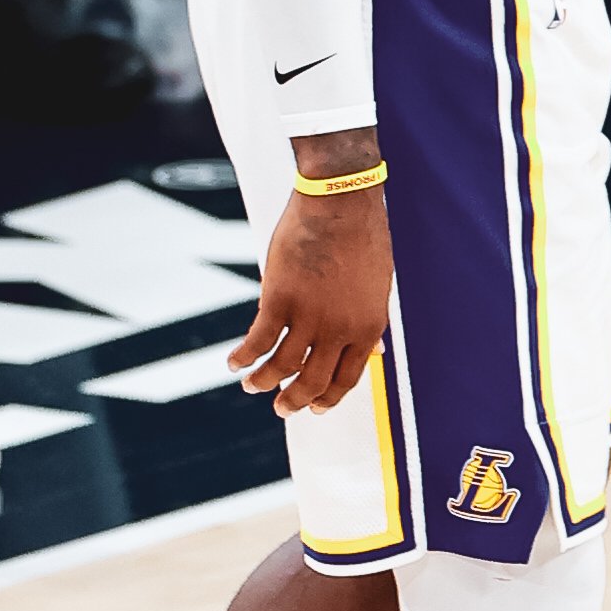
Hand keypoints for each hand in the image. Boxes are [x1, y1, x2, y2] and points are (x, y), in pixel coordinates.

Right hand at [230, 187, 391, 415]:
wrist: (340, 201)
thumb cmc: (362, 237)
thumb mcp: (377, 286)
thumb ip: (371, 322)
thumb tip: (377, 352)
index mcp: (368, 327)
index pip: (347, 379)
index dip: (328, 398)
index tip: (314, 408)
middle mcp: (340, 329)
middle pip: (313, 381)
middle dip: (294, 401)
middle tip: (281, 410)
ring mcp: (309, 316)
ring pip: (282, 366)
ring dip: (264, 382)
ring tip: (252, 387)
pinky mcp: (279, 299)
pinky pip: (258, 340)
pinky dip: (243, 356)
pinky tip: (233, 362)